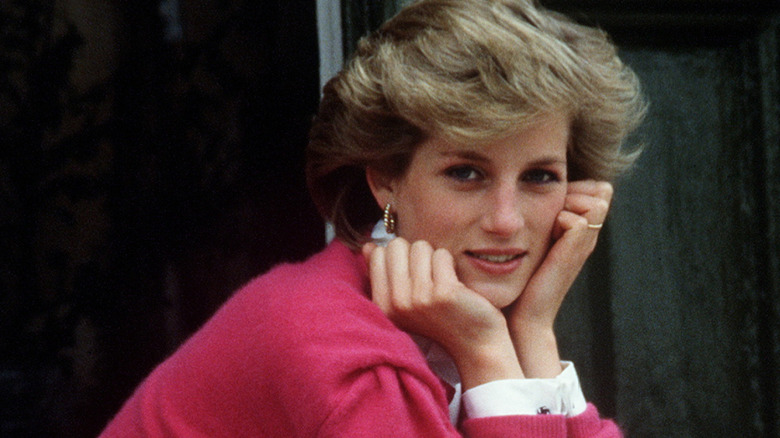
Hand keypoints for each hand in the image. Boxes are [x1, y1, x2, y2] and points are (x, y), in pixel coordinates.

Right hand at [363, 238, 522, 388]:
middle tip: (427, 276)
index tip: (410, 276)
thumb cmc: (440, 318)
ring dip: (433, 258)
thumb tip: (368, 246)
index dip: (398, 257)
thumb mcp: (403, 301)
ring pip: (421, 246)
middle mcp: (396, 302)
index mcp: (382, 305)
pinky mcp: (444, 292)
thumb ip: (383, 273)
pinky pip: (442, 255)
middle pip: (397, 245)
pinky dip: (450, 263)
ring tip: (440, 280)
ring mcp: (420, 298)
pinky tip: (454, 283)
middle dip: (414, 253)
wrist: (475, 344)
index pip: (378, 253)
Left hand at [506, 180, 612, 376]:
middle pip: (599, 190)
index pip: (597, 189)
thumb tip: (530, 189)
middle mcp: (587, 235)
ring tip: (549, 225)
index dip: (576, 187)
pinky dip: (560, 219)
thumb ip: (538, 217)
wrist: (523, 313)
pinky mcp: (576, 251)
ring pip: (594, 199)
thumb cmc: (521, 278)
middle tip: (550, 216)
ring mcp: (585, 242)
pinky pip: (578, 219)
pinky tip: (547, 235)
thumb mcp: (533, 239)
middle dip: (574, 192)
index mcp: (579, 230)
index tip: (550, 206)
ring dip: (567, 203)